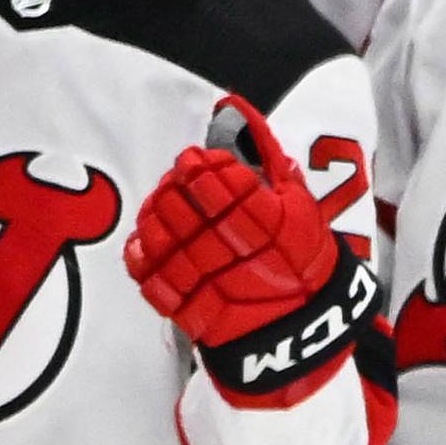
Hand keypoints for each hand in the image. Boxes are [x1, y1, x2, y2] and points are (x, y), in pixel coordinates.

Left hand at [126, 95, 374, 400]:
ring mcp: (214, 288)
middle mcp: (243, 258)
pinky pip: (153, 280)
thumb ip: (269, 159)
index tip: (195, 159)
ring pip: (168, 242)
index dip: (203, 169)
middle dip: (177, 189)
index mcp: (274, 228)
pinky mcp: (191, 313)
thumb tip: (242, 111)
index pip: (226, 189)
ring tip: (160, 201)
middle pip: (190, 212)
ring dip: (157, 216)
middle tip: (175, 177)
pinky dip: (143, 254)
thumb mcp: (300, 207)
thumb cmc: (303, 263)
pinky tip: (145, 237)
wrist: (301, 332)